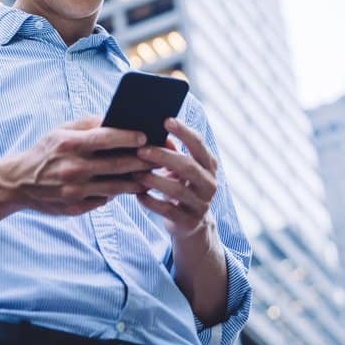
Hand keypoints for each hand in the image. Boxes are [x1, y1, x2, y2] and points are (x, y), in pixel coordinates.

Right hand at [2, 116, 152, 215]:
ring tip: (150, 175)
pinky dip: (119, 194)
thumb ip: (89, 124)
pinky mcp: (75, 208)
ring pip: (116, 187)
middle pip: (117, 165)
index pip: (107, 138)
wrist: (18, 182)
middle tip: (158, 157)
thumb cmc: (46, 151)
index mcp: (69, 144)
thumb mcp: (61, 131)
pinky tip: (131, 188)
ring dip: (137, 181)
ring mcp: (74, 191)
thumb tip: (118, 120)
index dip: (129, 137)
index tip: (146, 136)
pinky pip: (104, 200)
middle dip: (142, 161)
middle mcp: (73, 168)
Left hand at [134, 117, 218, 240]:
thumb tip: (152, 131)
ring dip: (153, 180)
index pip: (199, 144)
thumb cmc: (181, 187)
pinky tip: (137, 194)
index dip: (183, 131)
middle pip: (188, 166)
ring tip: (135, 173)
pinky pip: (167, 210)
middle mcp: (209, 184)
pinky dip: (150, 201)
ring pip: (177, 190)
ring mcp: (201, 204)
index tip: (165, 120)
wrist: (191, 224)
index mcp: (209, 165)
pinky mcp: (188, 222)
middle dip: (163, 157)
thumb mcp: (181, 169)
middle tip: (141, 150)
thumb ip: (172, 152)